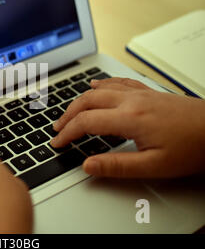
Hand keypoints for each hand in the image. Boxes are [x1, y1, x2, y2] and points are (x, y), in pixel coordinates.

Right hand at [51, 78, 204, 177]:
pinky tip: (96, 85)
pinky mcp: (147, 92)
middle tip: (58, 128)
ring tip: (69, 111)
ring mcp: (140, 94)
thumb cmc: (193, 146)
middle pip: (87, 101)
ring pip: (99, 90)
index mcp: (130, 118)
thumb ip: (117, 166)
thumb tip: (88, 166)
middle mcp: (131, 101)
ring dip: (80, 100)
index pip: (86, 122)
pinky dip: (101, 84)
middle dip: (68, 114)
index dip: (67, 133)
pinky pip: (117, 82)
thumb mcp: (154, 165)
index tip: (58, 142)